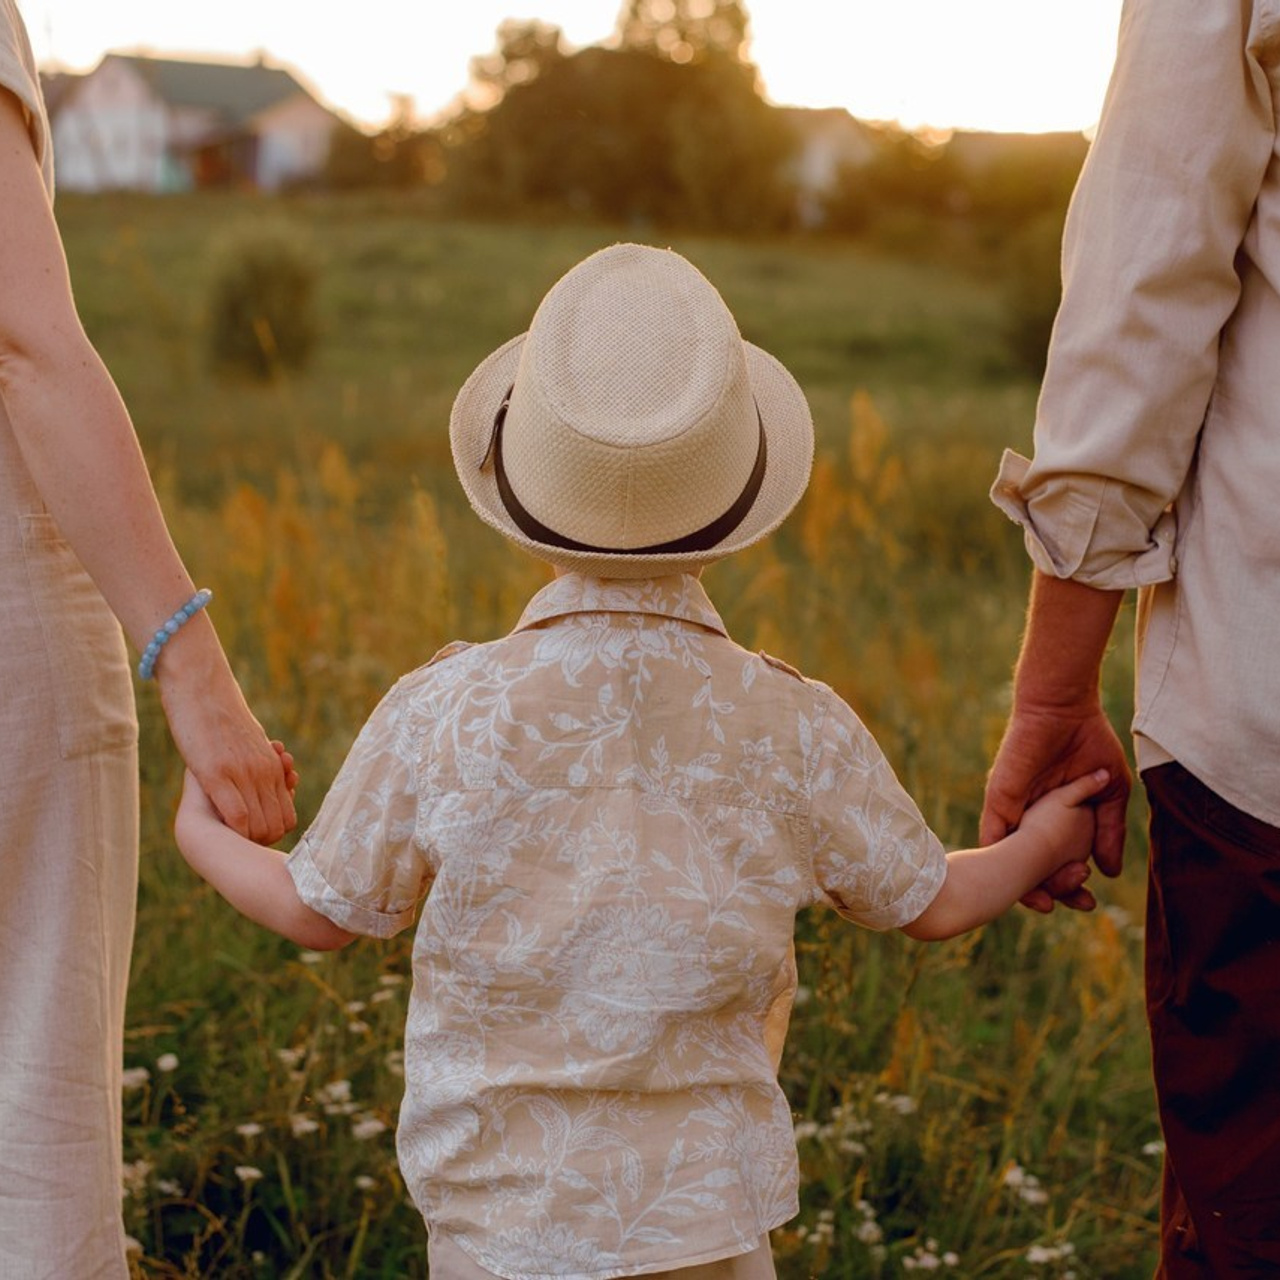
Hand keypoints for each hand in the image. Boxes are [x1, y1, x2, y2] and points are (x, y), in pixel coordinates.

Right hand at [158, 628, 296, 843]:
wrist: (202, 690)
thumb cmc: (221, 718)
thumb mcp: (249, 742)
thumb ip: (259, 762)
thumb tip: (264, 776)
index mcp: (274, 767)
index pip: (287, 818)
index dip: (271, 835)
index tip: (254, 837)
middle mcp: (264, 773)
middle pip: (274, 827)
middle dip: (258, 842)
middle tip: (238, 841)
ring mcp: (242, 774)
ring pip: (258, 826)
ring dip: (244, 839)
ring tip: (226, 835)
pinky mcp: (217, 774)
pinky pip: (237, 816)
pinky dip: (232, 830)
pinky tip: (218, 827)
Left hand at [981, 701, 1130, 912]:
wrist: (1063, 708)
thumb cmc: (1087, 741)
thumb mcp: (1109, 792)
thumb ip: (1109, 830)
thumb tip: (1111, 871)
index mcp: (1054, 818)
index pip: (1056, 861)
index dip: (1070, 884)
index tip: (1088, 903)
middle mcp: (1030, 819)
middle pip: (1033, 866)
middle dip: (1051, 891)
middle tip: (1078, 906)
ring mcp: (1013, 811)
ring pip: (1011, 859)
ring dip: (1027, 883)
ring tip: (1048, 904)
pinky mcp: (999, 801)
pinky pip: (993, 839)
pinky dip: (1000, 863)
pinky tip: (1012, 884)